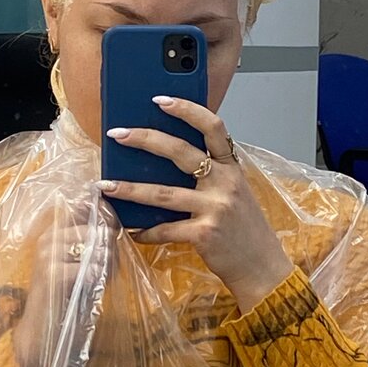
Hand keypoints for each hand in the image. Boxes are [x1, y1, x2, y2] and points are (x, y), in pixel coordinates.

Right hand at [12, 203, 117, 366]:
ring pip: (93, 246)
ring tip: (104, 277)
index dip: (106, 216)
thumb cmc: (67, 296)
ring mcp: (47, 253)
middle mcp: (49, 237)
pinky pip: (87, 267)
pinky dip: (97, 277)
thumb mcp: (84, 266)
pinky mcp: (50, 272)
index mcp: (55, 231)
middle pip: (95, 228)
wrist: (44, 330)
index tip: (116, 231)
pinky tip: (95, 285)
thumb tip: (117, 229)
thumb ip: (97, 246)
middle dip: (111, 247)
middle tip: (111, 266)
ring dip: (106, 263)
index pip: (85, 208)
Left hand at [101, 97, 292, 313]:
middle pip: (180, 151)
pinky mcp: (205, 234)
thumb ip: (209, 175)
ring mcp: (215, 208)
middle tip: (117, 134)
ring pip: (163, 193)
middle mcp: (225, 183)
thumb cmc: (243, 228)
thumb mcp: (233, 192)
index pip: (212, 127)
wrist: (262, 267)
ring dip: (130, 189)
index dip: (187, 109)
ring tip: (104, 186)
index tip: (160, 100)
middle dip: (145, 139)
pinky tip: (131, 231)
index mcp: (231, 167)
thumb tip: (164, 160)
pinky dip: (145, 231)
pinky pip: (166, 229)